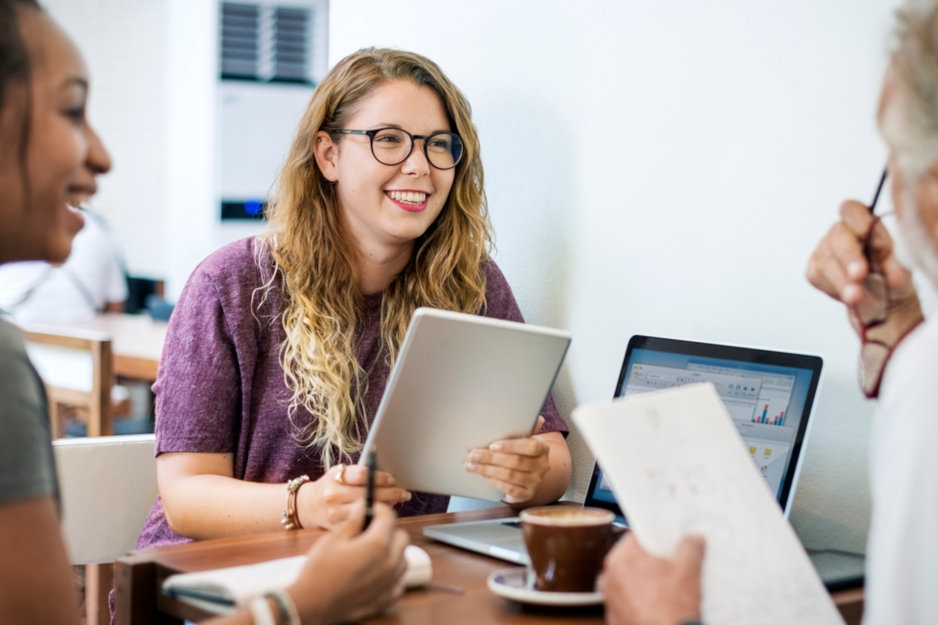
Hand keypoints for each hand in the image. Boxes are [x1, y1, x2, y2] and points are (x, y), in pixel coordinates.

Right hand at [285, 502, 408, 624]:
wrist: (312, 604)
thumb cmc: (319, 571)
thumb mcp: (334, 538)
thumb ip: (354, 520)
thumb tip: (363, 506)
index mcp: (378, 544)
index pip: (389, 516)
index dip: (378, 509)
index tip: (369, 510)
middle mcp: (390, 563)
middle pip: (401, 536)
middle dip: (388, 530)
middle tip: (369, 531)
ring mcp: (390, 582)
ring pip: (402, 558)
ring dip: (392, 552)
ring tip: (370, 552)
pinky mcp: (387, 598)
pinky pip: (398, 580)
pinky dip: (390, 574)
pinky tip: (374, 572)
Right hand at [297, 464, 410, 528]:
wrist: (309, 506)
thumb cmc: (329, 487)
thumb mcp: (338, 473)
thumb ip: (358, 473)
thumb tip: (387, 476)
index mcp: (335, 478)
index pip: (363, 475)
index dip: (381, 477)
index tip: (392, 478)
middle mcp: (334, 496)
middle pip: (369, 494)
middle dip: (391, 493)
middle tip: (403, 493)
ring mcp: (336, 514)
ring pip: (369, 511)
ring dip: (387, 507)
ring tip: (397, 502)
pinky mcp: (339, 529)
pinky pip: (364, 524)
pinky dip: (376, 519)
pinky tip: (384, 515)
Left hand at [465, 416, 551, 503]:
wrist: (528, 472)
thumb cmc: (520, 450)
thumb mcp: (523, 437)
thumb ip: (522, 427)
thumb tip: (534, 416)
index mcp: (543, 448)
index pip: (530, 446)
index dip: (511, 446)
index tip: (492, 445)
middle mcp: (542, 465)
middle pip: (516, 462)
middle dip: (491, 458)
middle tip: (473, 455)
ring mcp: (536, 481)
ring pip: (510, 476)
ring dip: (488, 470)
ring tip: (472, 465)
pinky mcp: (527, 494)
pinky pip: (510, 489)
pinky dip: (496, 482)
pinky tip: (484, 476)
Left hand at [600, 533, 704, 624]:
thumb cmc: (672, 611)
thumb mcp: (688, 572)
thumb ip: (690, 548)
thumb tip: (692, 540)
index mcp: (621, 559)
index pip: (637, 535)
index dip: (656, 536)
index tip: (668, 541)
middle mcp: (609, 576)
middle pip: (633, 557)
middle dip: (652, 560)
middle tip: (672, 566)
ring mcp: (610, 598)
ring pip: (630, 579)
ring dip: (646, 580)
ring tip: (668, 588)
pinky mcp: (614, 615)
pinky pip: (628, 599)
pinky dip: (640, 599)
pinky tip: (659, 604)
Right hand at [806, 200, 921, 338]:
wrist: (885, 304)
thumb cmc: (893, 276)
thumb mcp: (900, 264)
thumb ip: (888, 252)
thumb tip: (879, 245)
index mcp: (863, 221)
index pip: (852, 211)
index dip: (860, 224)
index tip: (875, 243)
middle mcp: (841, 232)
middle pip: (837, 236)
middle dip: (849, 256)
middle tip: (859, 274)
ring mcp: (824, 250)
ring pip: (826, 260)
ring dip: (841, 280)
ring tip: (856, 296)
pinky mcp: (815, 270)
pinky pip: (817, 276)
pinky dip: (834, 288)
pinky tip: (849, 296)